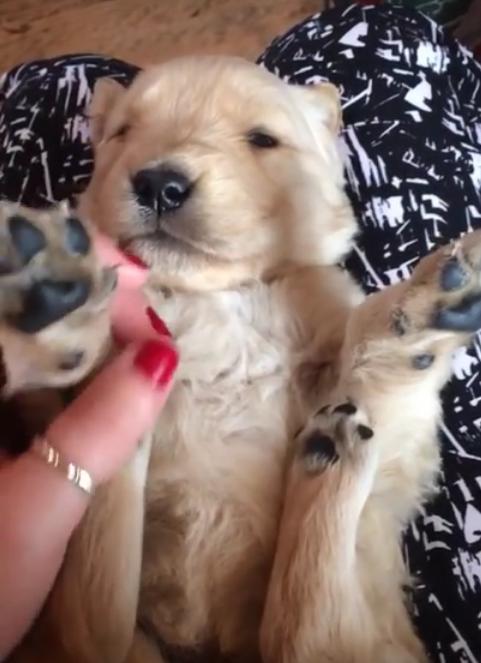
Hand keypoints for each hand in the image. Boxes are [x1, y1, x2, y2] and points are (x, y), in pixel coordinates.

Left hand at [0, 233, 177, 658]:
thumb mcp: (38, 510)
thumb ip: (98, 432)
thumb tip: (163, 356)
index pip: (8, 273)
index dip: (75, 262)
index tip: (139, 283)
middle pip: (29, 293)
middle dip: (94, 298)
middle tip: (152, 331)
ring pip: (37, 328)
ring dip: (92, 329)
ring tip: (144, 349)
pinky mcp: (3, 412)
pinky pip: (38, 363)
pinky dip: (79, 360)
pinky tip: (111, 377)